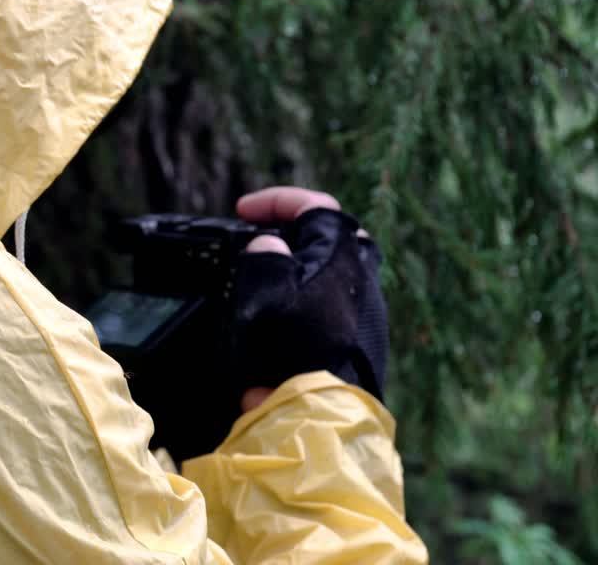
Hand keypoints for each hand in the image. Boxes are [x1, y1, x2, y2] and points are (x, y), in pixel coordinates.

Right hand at [231, 187, 387, 411]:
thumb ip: (263, 256)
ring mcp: (369, 306)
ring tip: (265, 272)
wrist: (325, 412)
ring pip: (335, 264)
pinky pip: (336, 295)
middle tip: (259, 236)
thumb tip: (267, 244)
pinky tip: (283, 310)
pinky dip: (306, 289)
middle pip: (330, 232)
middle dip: (291, 227)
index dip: (276, 200)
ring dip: (298, 259)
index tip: (243, 212)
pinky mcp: (365, 335)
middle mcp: (364, 274)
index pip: (315, 205)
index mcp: (343, 254)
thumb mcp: (265, 294)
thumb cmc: (294, 351)